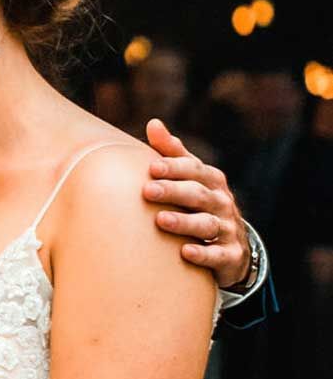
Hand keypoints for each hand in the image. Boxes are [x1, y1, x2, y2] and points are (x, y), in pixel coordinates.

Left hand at [143, 118, 250, 288]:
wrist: (231, 245)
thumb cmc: (199, 202)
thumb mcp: (190, 177)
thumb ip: (172, 152)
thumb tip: (153, 123)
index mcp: (211, 180)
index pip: (194, 170)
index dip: (174, 168)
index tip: (152, 167)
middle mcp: (222, 202)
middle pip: (198, 195)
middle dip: (173, 191)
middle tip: (147, 191)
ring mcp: (228, 229)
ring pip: (207, 224)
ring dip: (184, 222)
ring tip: (160, 220)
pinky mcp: (231, 255)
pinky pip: (218, 255)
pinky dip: (203, 254)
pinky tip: (185, 252)